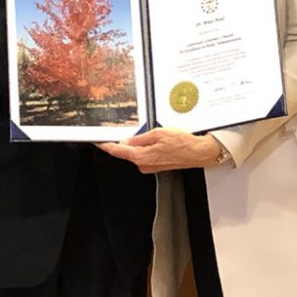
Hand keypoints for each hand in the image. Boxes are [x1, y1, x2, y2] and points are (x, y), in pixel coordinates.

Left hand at [97, 128, 223, 173]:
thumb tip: (127, 141)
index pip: (118, 151)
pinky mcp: (156, 165)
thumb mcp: (158, 133)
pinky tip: (158, 141)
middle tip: (138, 130)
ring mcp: (150, 166)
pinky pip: (146, 154)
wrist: (198, 152)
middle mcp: (144, 164)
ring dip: (141, 143)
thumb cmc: (182, 143)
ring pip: (138, 152)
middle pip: (127, 151)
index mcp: (142, 156)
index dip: (106, 146)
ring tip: (157, 135)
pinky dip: (147, 146)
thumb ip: (140, 138)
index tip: (98, 142)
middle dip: (128, 140)